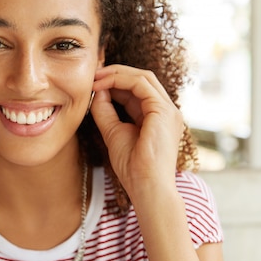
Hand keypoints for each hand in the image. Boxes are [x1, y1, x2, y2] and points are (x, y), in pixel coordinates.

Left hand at [90, 64, 183, 197]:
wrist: (147, 187)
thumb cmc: (133, 168)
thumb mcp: (113, 133)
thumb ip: (105, 112)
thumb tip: (96, 92)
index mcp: (157, 117)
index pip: (136, 90)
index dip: (114, 83)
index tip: (92, 84)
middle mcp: (166, 111)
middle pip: (141, 79)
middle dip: (115, 73)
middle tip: (92, 75)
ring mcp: (168, 110)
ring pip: (143, 77)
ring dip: (116, 74)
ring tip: (95, 78)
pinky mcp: (164, 110)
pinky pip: (141, 84)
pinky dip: (119, 80)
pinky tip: (101, 85)